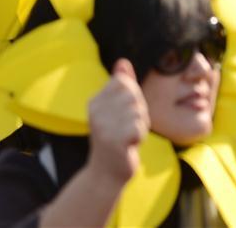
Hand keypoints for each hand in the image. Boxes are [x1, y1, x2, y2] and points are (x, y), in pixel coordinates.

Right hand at [86, 59, 148, 184]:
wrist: (106, 173)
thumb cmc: (116, 137)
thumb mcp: (118, 108)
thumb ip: (122, 85)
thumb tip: (123, 61)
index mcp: (95, 100)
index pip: (125, 82)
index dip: (133, 98)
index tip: (124, 114)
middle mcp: (95, 111)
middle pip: (134, 96)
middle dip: (139, 112)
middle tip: (128, 128)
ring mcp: (102, 125)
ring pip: (139, 111)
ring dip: (140, 125)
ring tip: (128, 136)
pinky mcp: (112, 140)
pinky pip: (139, 127)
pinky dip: (139, 136)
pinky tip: (130, 145)